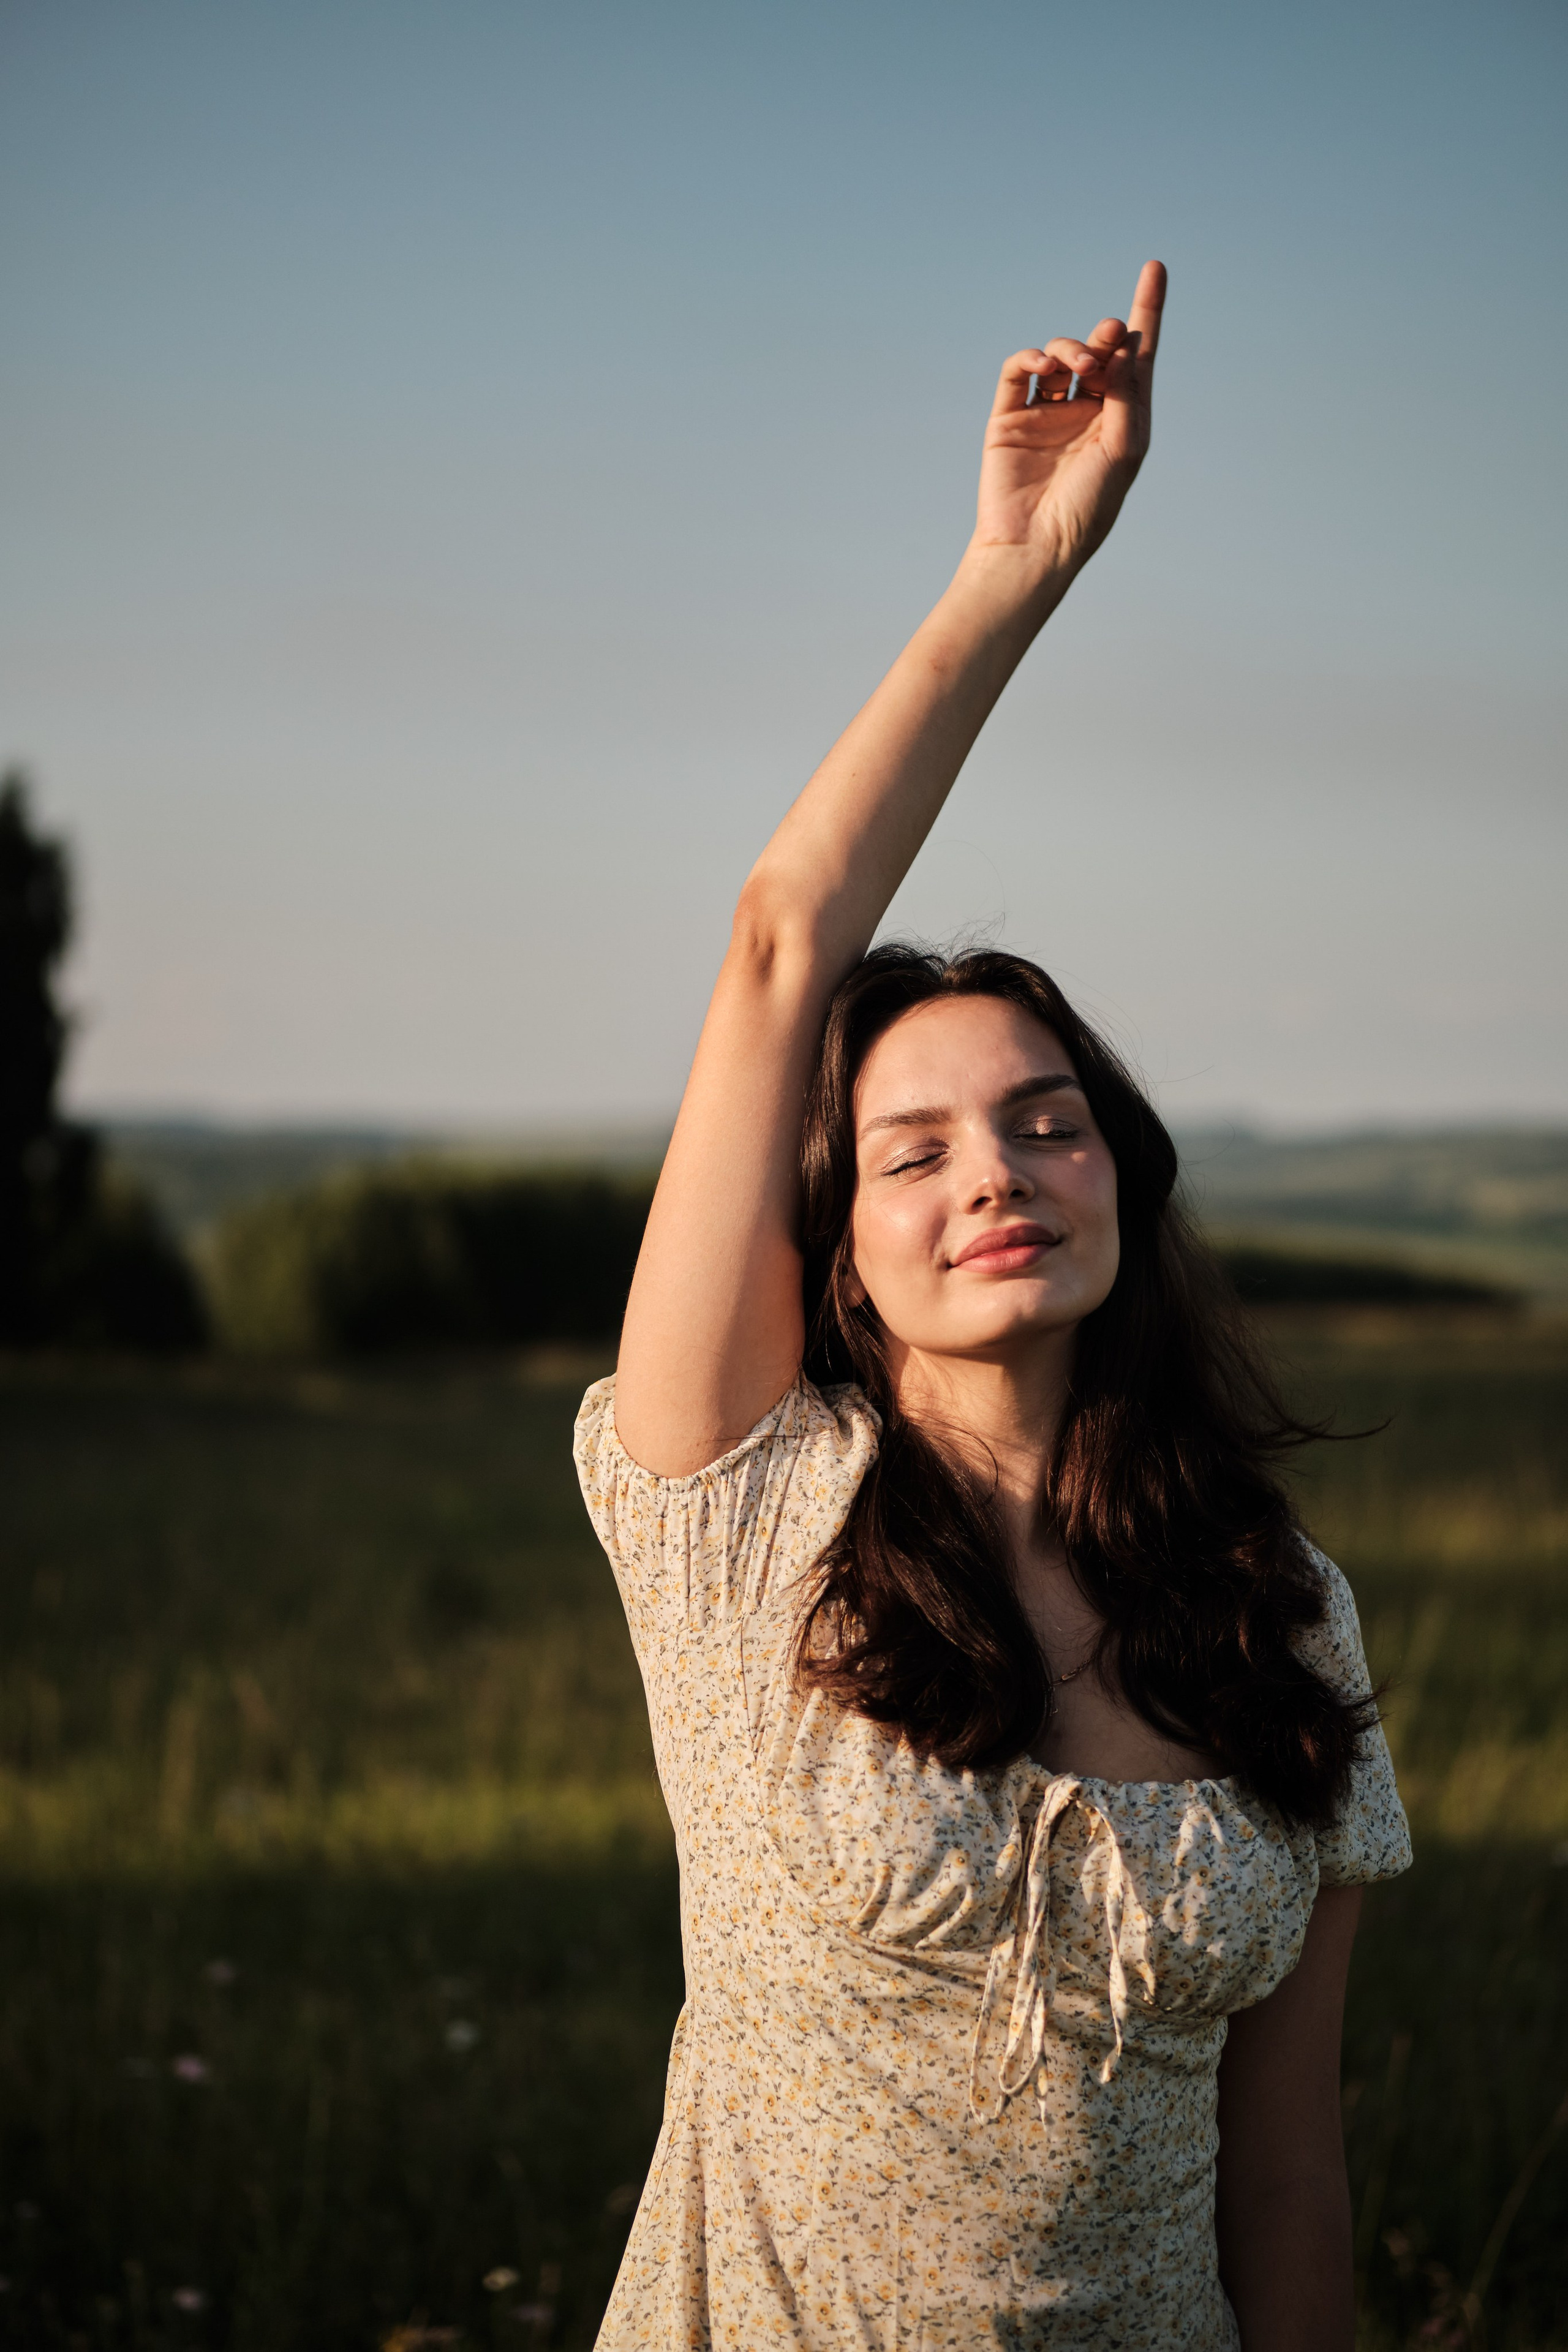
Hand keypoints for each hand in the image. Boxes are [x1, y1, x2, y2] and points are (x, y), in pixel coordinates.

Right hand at [972, 259, 1165, 578]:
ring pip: (1061, 356)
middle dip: (1106, 336)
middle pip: (1099, 350)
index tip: (1155, 268)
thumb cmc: (1087, 509)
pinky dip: (1031, 356)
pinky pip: (1020, 371)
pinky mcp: (1010, 417)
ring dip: (1073, 349)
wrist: (1034, 545)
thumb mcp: (1122, 450)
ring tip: (1079, 366)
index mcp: (1120, 419)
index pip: (1136, 356)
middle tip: (1107, 339)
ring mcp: (1047, 412)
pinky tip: (1045, 364)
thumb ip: (1125, 395)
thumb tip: (1121, 346)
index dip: (1147, 311)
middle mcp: (1085, 411)